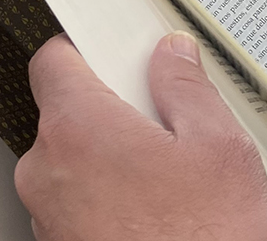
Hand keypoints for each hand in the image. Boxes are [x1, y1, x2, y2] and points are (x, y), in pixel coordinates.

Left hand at [15, 33, 266, 240]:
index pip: (54, 60)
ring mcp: (50, 217)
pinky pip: (79, 204)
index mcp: (77, 129)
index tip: (116, 52)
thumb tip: (172, 55)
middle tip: (166, 125)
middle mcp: (47, 172)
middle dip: (113, 113)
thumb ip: (186, 88)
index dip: (86, 50)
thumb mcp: (219, 148)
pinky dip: (111, 200)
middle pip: (67, 114)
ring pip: (74, 163)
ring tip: (171, 181)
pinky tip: (159, 212)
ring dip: (113, 162)